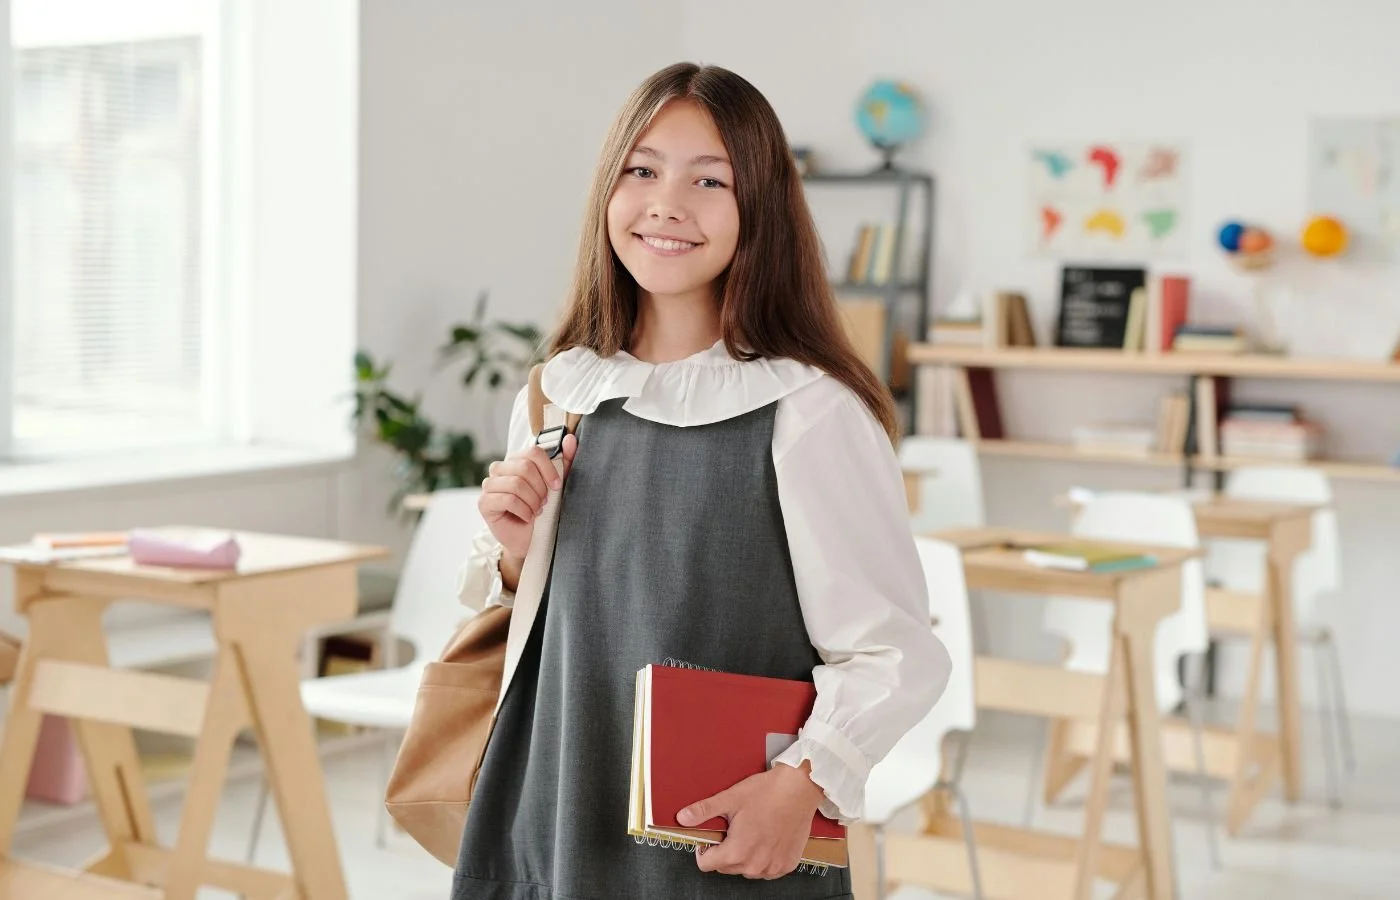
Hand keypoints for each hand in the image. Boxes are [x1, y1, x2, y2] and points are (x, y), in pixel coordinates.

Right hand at [479, 433, 577, 560]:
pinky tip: (527, 517)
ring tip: (536, 510)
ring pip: (516, 484)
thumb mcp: (556, 485)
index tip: (557, 486)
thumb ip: (564, 461)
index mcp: (516, 460)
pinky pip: (508, 500)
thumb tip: (570, 439)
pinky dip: (524, 511)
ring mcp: (489, 484)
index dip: (548, 469)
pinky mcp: (484, 502)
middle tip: (544, 502)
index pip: (533, 452)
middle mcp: (499, 468)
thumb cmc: (541, 508)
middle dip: (540, 489)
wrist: (528, 538)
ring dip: (532, 501)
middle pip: (525, 468)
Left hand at [677, 761, 825, 879]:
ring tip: (751, 831)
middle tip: (734, 828)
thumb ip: (704, 811)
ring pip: (746, 869)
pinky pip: (766, 869)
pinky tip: (766, 838)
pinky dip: (763, 858)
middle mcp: (755, 865)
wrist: (800, 788)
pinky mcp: (786, 865)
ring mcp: (772, 867)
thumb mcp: (730, 798)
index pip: (706, 865)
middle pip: (726, 867)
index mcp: (737, 851)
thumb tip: (683, 817)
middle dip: (724, 851)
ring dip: (744, 856)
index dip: (704, 850)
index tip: (711, 839)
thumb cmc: (769, 792)